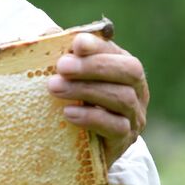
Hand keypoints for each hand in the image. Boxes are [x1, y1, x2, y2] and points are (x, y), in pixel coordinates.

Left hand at [47, 33, 148, 164]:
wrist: (85, 150)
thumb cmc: (76, 103)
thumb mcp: (70, 79)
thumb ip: (63, 56)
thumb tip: (47, 34)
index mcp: (125, 69)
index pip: (119, 52)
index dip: (98, 46)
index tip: (76, 43)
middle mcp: (137, 91)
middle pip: (129, 71)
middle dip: (94, 66)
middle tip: (62, 66)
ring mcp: (134, 117)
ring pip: (122, 98)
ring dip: (86, 89)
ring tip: (54, 88)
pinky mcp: (124, 140)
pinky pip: (115, 127)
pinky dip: (91, 117)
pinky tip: (68, 113)